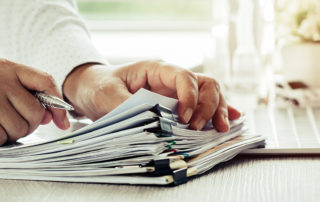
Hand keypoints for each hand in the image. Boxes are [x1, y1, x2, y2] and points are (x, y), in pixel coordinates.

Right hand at [0, 59, 69, 144]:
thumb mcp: (2, 80)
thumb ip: (26, 94)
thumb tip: (48, 118)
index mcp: (9, 67)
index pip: (45, 81)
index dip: (57, 104)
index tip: (62, 123)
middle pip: (35, 113)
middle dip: (29, 124)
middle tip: (16, 123)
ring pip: (19, 128)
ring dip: (12, 134)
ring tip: (0, 125)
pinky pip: (0, 137)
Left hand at [63, 60, 240, 131]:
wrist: (92, 88)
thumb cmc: (100, 87)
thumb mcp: (108, 95)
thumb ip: (129, 108)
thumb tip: (155, 128)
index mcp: (157, 69)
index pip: (185, 77)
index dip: (190, 97)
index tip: (184, 119)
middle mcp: (171, 79)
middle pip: (205, 84)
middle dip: (209, 106)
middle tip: (200, 128)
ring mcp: (176, 91)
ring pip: (209, 94)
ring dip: (218, 110)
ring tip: (221, 129)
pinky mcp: (176, 104)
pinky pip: (203, 104)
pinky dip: (217, 111)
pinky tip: (229, 120)